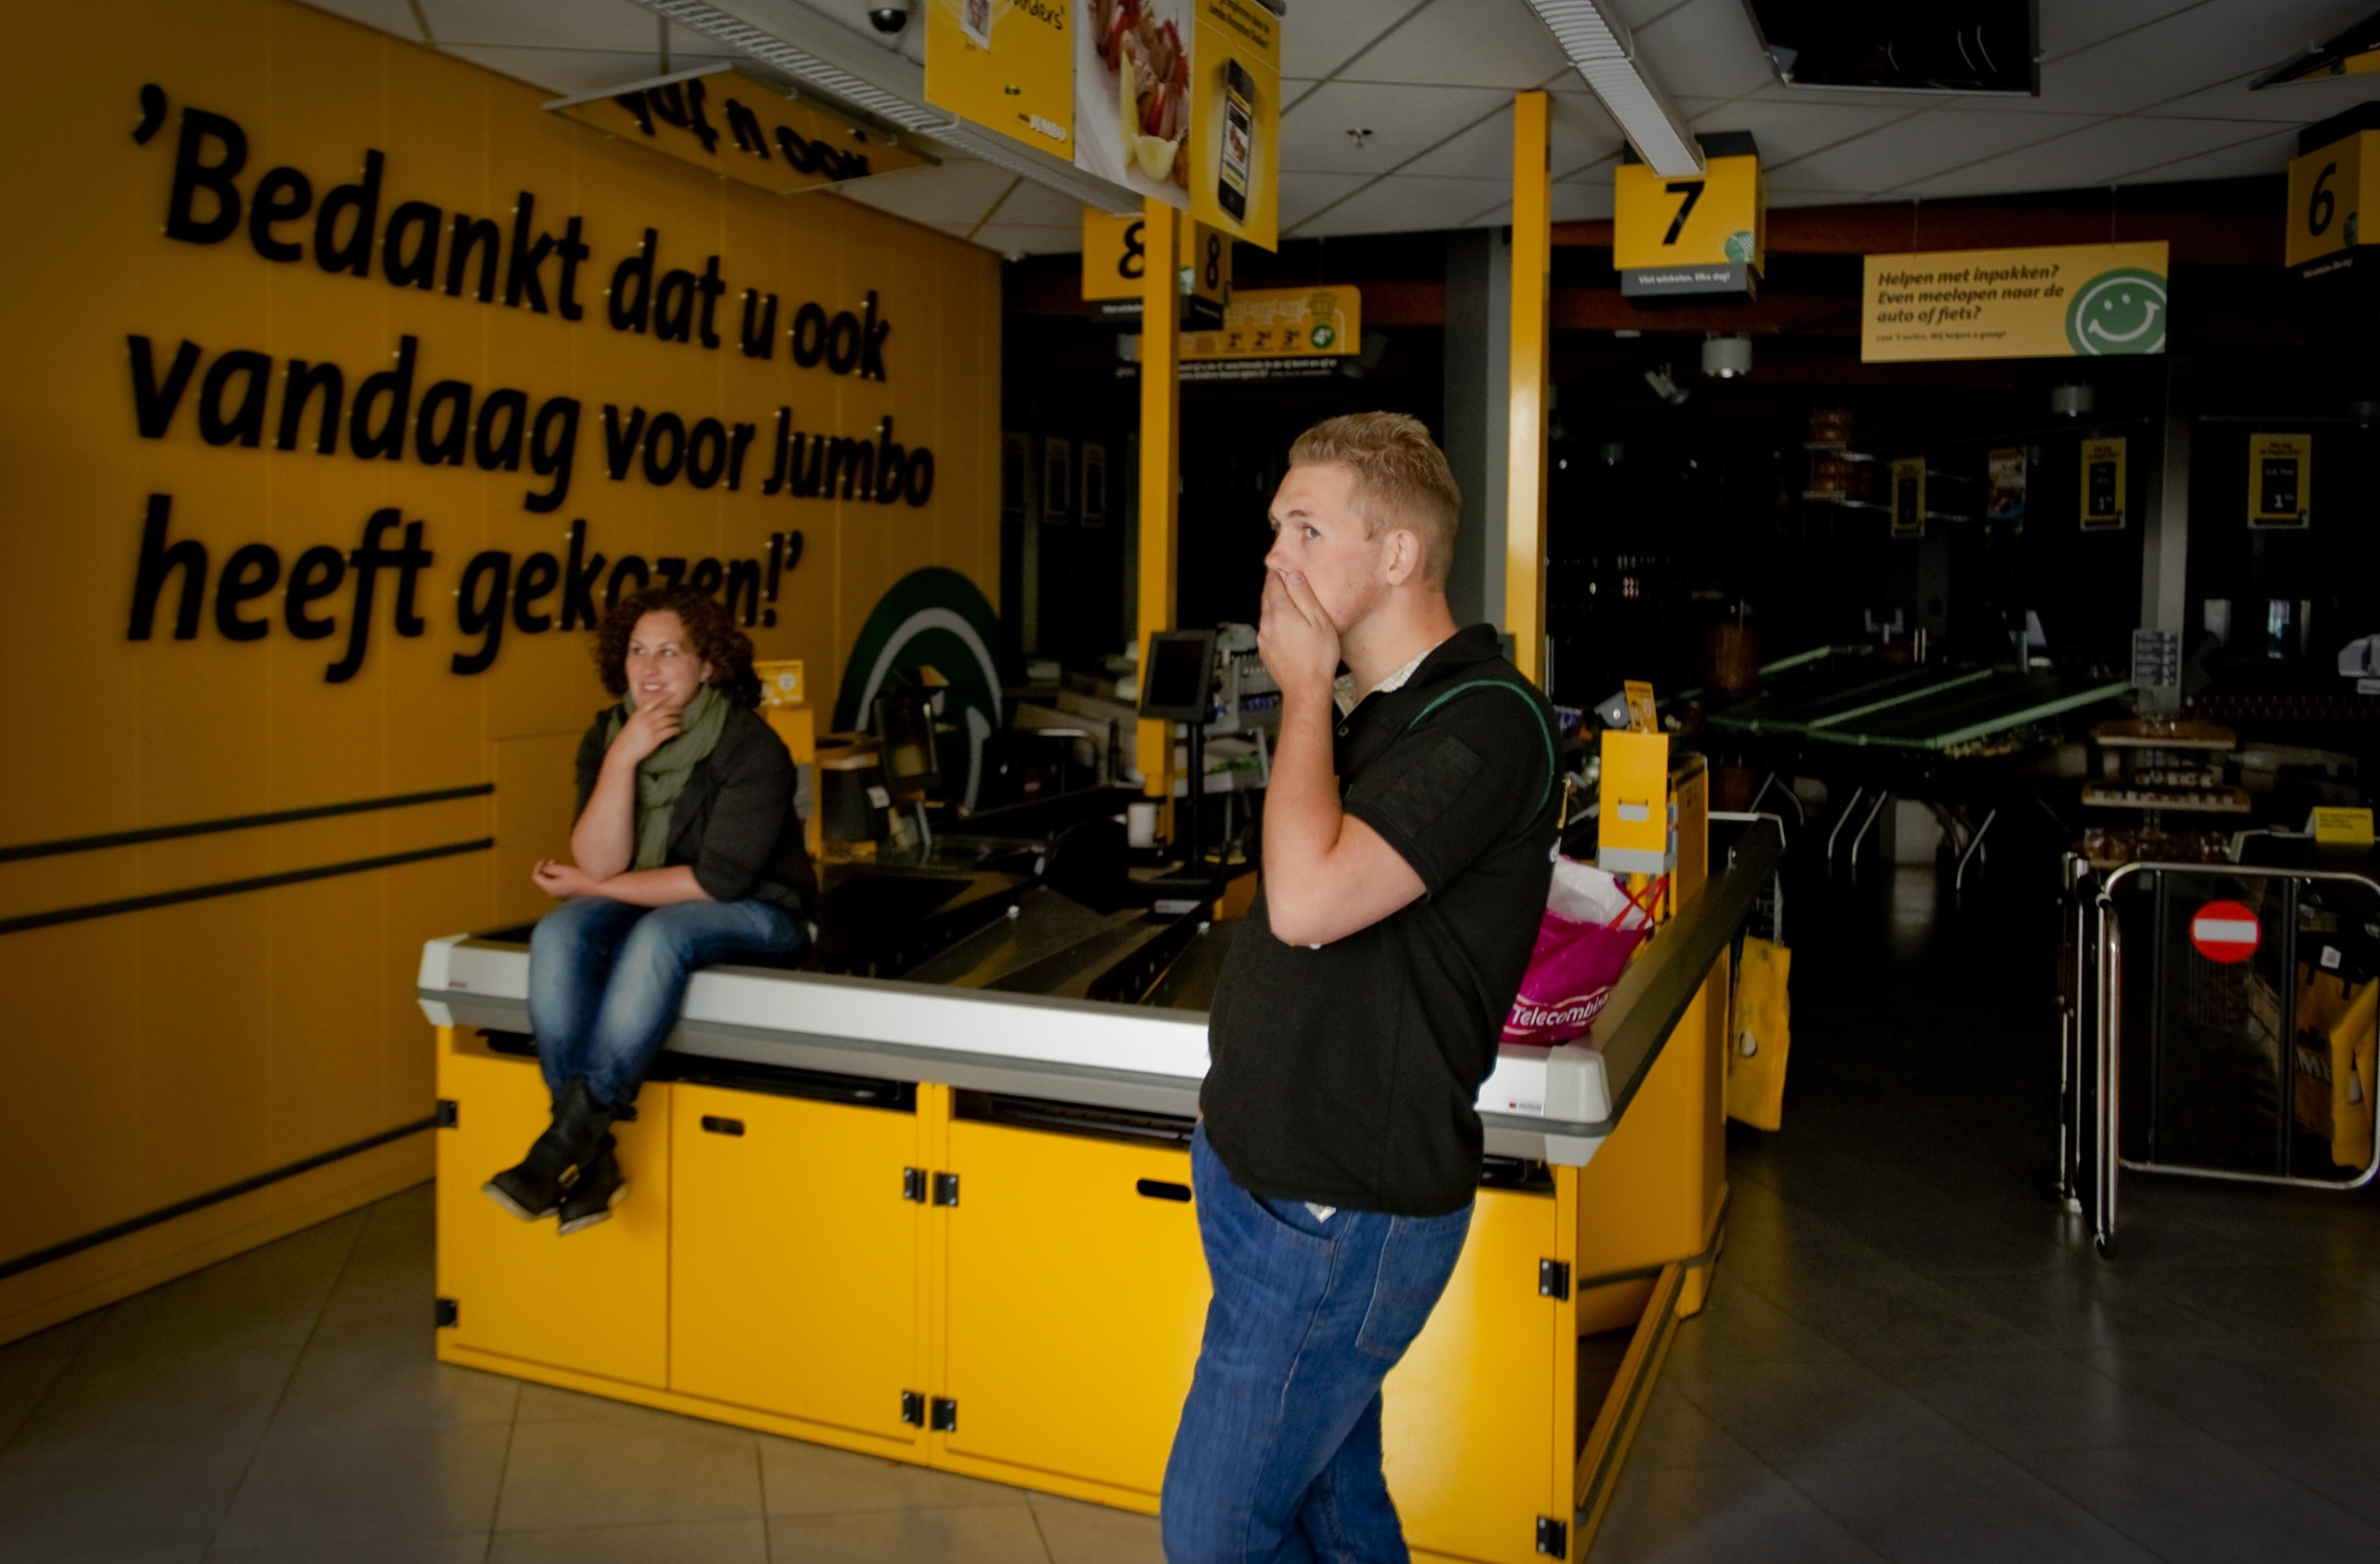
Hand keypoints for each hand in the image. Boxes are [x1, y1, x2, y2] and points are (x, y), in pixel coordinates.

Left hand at [532, 860, 603, 898]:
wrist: (592, 886)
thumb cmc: (578, 877)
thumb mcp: (563, 870)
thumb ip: (550, 868)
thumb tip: (544, 868)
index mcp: (549, 887)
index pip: (536, 877)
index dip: (537, 867)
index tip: (543, 860)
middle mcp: (551, 892)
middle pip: (541, 879)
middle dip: (544, 869)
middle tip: (552, 860)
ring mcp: (557, 893)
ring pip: (547, 881)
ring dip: (550, 872)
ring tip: (559, 864)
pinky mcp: (562, 892)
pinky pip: (554, 883)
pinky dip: (555, 876)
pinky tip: (563, 871)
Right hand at [605, 698, 683, 769]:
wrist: (623, 751)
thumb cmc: (628, 737)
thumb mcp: (633, 721)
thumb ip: (643, 715)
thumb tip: (655, 710)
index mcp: (639, 713)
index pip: (654, 701)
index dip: (665, 696)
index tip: (672, 693)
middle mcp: (645, 719)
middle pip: (665, 710)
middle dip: (675, 709)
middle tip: (681, 710)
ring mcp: (651, 728)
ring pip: (669, 720)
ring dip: (677, 719)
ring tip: (681, 720)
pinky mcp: (656, 738)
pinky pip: (670, 730)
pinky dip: (676, 728)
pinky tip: (678, 729)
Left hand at [1257, 568, 1339, 704]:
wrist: (1306, 689)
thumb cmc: (1317, 658)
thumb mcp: (1319, 620)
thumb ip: (1304, 596)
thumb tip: (1293, 577)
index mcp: (1280, 613)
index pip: (1273, 583)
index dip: (1277, 571)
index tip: (1280, 564)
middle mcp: (1267, 624)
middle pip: (1267, 596)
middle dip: (1274, 585)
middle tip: (1282, 577)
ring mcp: (1264, 638)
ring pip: (1266, 613)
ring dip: (1275, 604)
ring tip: (1287, 599)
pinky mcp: (1265, 650)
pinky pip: (1268, 628)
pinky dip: (1275, 621)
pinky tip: (1286, 624)